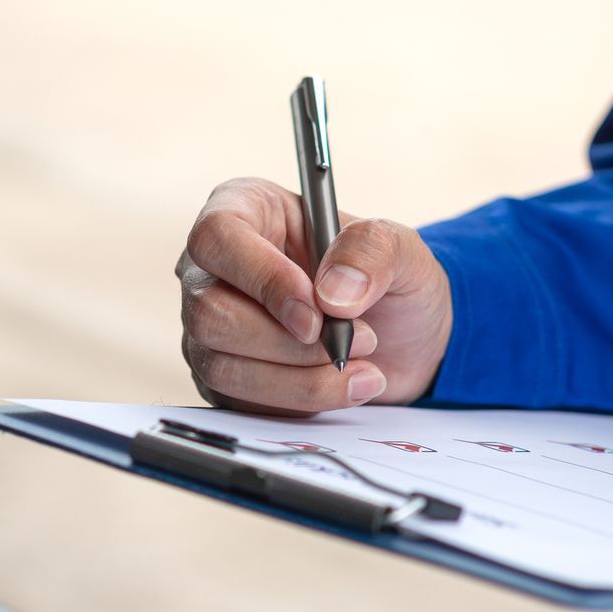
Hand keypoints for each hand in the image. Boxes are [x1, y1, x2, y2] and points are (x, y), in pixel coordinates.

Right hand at [177, 178, 452, 414]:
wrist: (402, 338)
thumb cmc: (386, 278)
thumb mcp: (399, 248)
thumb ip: (371, 251)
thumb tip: (331, 295)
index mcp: (245, 210)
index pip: (217, 238)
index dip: (263, 279)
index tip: (317, 314)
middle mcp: (214, 269)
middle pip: (210, 312)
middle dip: (289, 342)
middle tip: (357, 341)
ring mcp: (210, 327)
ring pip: (221, 365)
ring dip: (300, 379)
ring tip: (363, 369)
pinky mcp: (223, 376)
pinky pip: (240, 402)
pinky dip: (299, 400)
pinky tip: (343, 386)